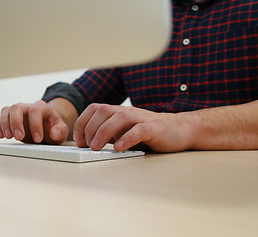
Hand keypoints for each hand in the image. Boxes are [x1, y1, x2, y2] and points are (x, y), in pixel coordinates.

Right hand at [0, 100, 68, 143]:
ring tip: (9, 137)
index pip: (35, 110)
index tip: (38, 139)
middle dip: (16, 122)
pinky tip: (0, 135)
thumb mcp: (61, 130)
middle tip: (19, 137)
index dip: (35, 124)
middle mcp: (27, 107)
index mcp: (41, 107)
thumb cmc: (53, 128)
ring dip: (5, 124)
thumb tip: (54, 133)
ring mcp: (17, 112)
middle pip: (16, 107)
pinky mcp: (9, 119)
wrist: (46, 128)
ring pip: (6, 111)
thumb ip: (60, 131)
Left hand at [73, 104, 193, 151]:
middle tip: (86, 146)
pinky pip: (138, 130)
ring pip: (118, 118)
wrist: (179, 130)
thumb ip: (109, 134)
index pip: (94, 109)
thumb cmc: (148, 132)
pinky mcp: (153, 128)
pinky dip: (127, 138)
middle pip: (103, 112)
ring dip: (103, 132)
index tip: (78, 140)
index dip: (82, 123)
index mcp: (117, 111)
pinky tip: (119, 148)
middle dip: (90, 129)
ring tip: (96, 147)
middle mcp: (127, 112)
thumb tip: (87, 143)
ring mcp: (140, 118)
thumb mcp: (124, 132)